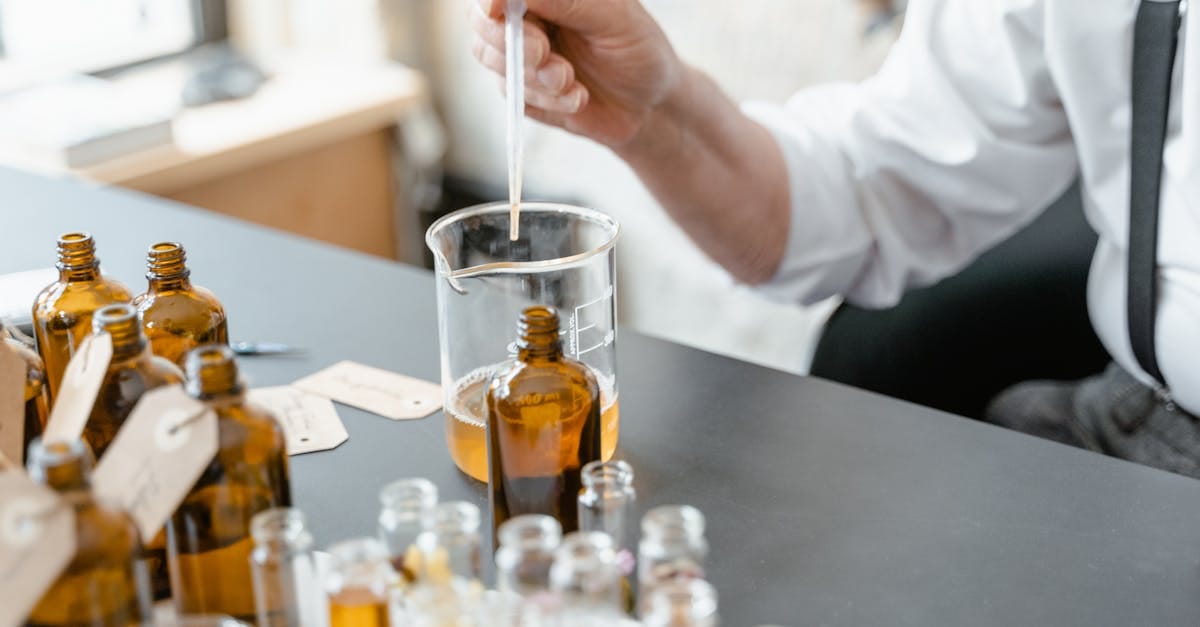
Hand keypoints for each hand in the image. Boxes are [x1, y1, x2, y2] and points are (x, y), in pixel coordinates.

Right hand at [471, 0, 684, 148]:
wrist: (650, 106)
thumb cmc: (639, 51)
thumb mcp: (613, 19)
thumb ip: (567, 0)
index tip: (496, 10)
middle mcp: (528, 16)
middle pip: (482, 21)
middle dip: (511, 41)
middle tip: (544, 54)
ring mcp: (520, 54)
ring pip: (491, 58)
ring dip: (532, 75)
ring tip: (572, 82)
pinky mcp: (523, 90)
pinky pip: (513, 94)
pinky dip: (545, 100)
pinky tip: (578, 98)